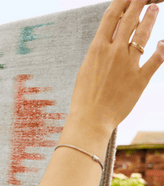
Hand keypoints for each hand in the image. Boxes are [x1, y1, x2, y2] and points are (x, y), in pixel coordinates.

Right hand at [69, 0, 162, 134]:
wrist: (90, 119)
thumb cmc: (83, 98)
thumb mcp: (86, 69)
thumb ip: (98, 53)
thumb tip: (108, 41)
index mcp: (96, 49)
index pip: (111, 17)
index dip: (121, 2)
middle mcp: (114, 52)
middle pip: (129, 20)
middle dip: (138, 3)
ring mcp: (129, 64)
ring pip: (143, 34)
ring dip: (150, 19)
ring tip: (155, 8)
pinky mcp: (140, 78)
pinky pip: (156, 59)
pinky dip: (162, 49)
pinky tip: (163, 42)